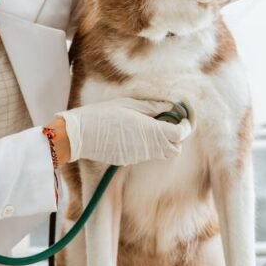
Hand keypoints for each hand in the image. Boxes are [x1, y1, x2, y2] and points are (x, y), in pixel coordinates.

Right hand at [57, 98, 192, 165]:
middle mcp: (148, 147)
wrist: (80, 135)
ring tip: (150, 128)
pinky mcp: (129, 161)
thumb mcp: (129, 104)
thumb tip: (170, 108)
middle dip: (176, 137)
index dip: (185, 126)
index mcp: (151, 130)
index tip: (181, 119)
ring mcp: (139, 156)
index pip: (181, 134)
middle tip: (167, 123)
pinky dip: (147, 147)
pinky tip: (134, 135)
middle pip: (175, 149)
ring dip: (163, 143)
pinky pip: (146, 155)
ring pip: (162, 154)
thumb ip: (152, 108)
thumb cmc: (103, 114)